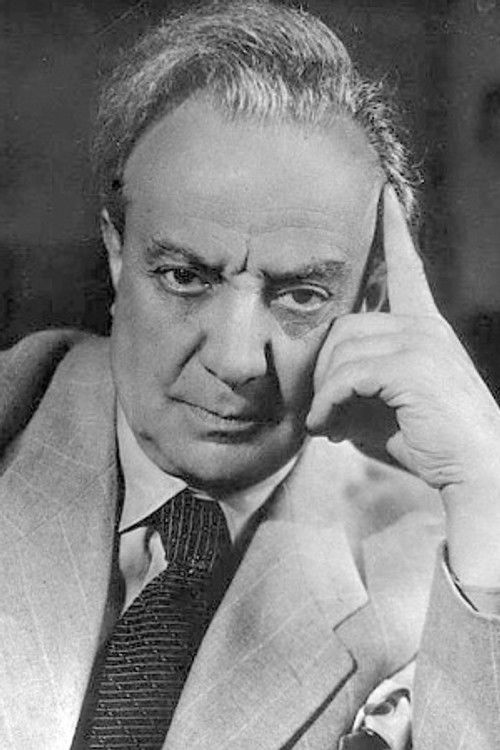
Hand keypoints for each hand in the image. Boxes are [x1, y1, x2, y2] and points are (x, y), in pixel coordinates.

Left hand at [306, 185, 499, 585]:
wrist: (474, 471)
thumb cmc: (428, 440)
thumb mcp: (385, 408)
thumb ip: (356, 387)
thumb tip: (318, 393)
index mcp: (424, 327)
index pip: (407, 267)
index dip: (395, 230)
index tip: (385, 195)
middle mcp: (424, 326)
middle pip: (345, 325)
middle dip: (322, 369)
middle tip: (320, 409)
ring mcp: (420, 343)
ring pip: (341, 351)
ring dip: (323, 393)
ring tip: (324, 423)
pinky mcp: (411, 367)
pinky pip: (347, 375)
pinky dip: (328, 404)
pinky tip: (326, 427)